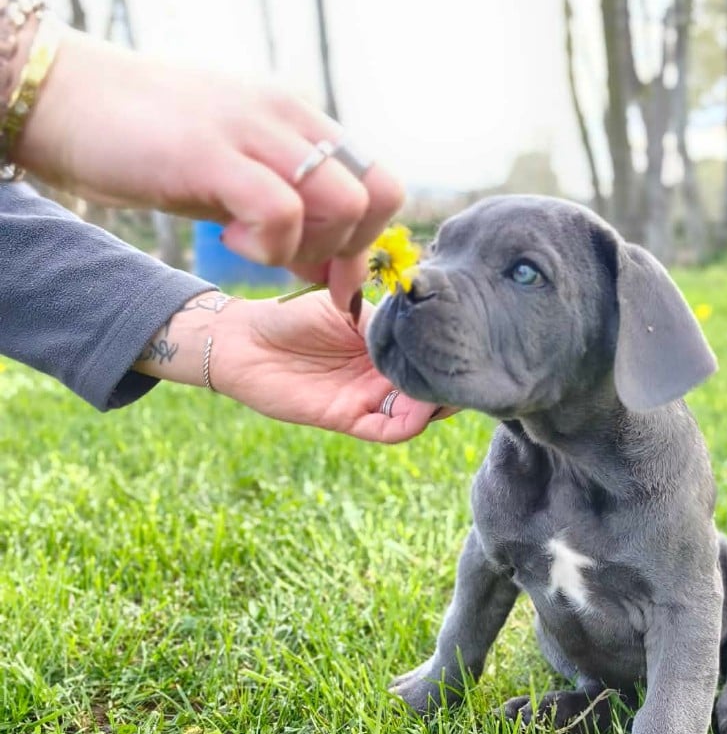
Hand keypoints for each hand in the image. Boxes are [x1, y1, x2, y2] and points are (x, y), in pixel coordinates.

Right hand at [15, 27, 400, 299]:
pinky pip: (282, 209)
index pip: (380, 180)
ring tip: (253, 245)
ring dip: (310, 247)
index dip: (366, 239)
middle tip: (295, 265)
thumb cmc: (145, 139)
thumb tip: (326, 265)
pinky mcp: (211, 152)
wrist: (64, 97)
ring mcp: (252, 130)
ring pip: (344, 200)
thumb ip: (283, 208)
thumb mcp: (231, 172)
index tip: (327, 272)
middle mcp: (287, 117)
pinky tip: (231, 240)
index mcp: (297, 119)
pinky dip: (270, 245)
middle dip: (348, 251)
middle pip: (377, 193)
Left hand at [134, 290, 441, 443]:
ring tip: (447, 389)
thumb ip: (389, 315)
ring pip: (417, 412)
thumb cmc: (292, 315)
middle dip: (452, 382)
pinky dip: (409, 424)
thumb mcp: (349, 303)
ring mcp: (368, 398)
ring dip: (435, 405)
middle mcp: (382, 374)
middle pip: (432, 387)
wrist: (245, 341)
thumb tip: (431, 315)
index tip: (473, 342)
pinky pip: (388, 430)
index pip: (431, 354)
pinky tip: (420, 410)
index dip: (452, 352)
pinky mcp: (349, 418)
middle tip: (470, 371)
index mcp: (386, 344)